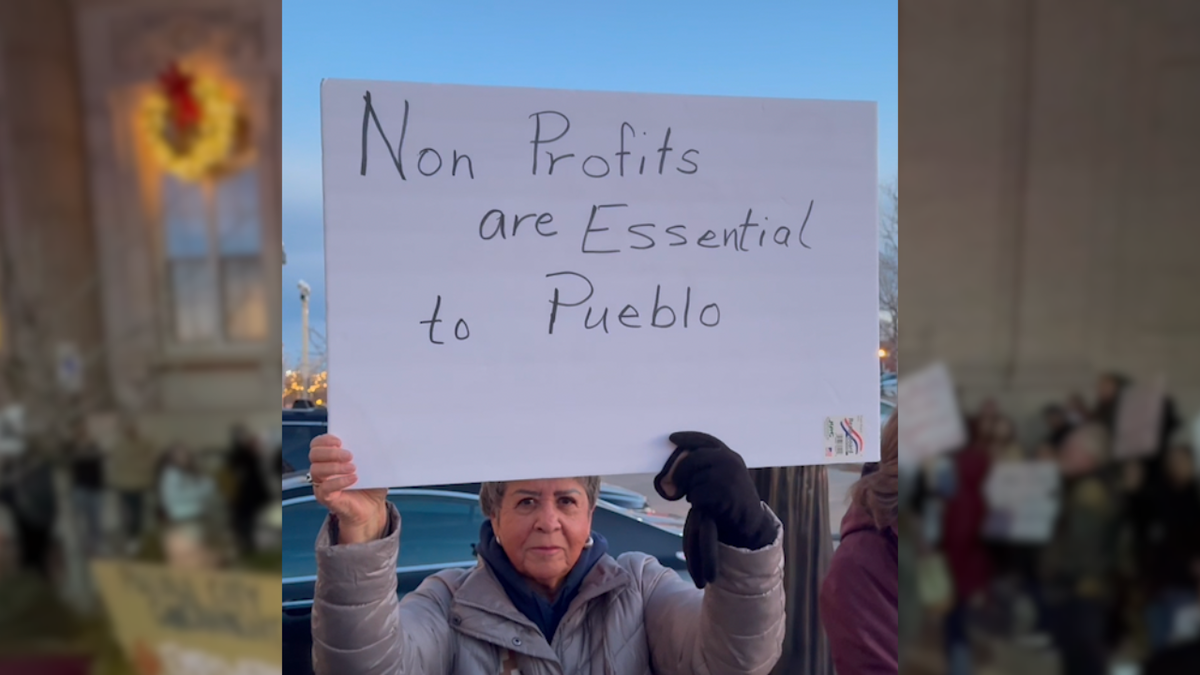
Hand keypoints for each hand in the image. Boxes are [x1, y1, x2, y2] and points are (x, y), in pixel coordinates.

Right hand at [309, 435, 387, 543]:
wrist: (372, 508)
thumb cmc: (371, 485)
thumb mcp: (373, 466)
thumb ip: (371, 453)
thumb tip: (380, 440)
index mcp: (330, 458)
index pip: (317, 444)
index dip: (325, 440)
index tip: (340, 441)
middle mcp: (322, 469)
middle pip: (314, 454)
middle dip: (331, 452)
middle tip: (350, 455)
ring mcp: (322, 484)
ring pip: (316, 470)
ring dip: (335, 466)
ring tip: (353, 468)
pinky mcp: (326, 497)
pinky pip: (325, 487)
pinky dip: (339, 481)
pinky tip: (354, 479)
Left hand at [654, 431, 775, 587]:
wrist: (750, 522)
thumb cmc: (731, 500)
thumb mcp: (724, 476)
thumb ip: (706, 466)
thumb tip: (673, 467)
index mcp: (729, 455)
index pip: (704, 440)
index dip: (687, 438)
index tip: (672, 438)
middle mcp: (730, 461)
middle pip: (693, 458)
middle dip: (679, 471)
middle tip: (672, 483)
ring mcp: (727, 476)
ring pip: (694, 479)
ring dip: (691, 491)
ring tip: (702, 499)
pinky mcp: (723, 492)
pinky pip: (696, 494)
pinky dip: (696, 502)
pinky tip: (706, 506)